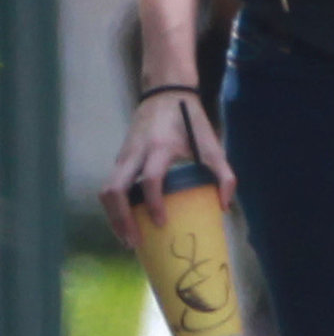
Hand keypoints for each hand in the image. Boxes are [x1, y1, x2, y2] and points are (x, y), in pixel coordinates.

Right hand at [100, 91, 234, 248]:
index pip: (150, 180)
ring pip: (106, 190)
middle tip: (134, 243)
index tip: (161, 223)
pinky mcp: (120, 158)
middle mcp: (135, 152)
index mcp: (159, 147)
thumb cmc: (191, 120)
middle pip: (114, 190)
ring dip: (113, 217)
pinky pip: (110, 186)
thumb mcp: (212, 144)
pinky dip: (115, 207)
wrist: (166, 92)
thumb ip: (224, 174)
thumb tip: (224, 207)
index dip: (154, 204)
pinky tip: (127, 222)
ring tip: (128, 238)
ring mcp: (123, 155)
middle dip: (121, 219)